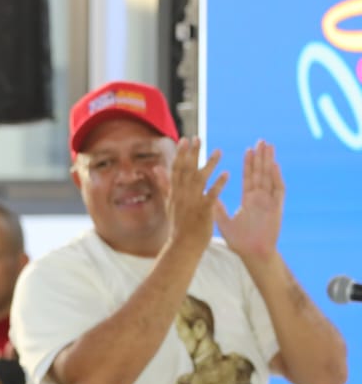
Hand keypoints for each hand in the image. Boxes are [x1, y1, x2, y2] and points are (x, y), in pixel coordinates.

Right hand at [164, 137, 227, 256]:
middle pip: (187, 170)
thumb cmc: (178, 225)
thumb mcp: (168, 202)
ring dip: (209, 164)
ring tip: (218, 151)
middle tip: (198, 138)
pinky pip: (212, 195)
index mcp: (175, 193)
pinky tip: (226, 173)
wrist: (182, 246)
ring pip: (200, 180)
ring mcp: (192, 203)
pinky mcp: (203, 211)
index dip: (180, 154)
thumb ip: (164, 184)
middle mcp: (182, 195)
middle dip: (192, 154)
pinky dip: (218, 184)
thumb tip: (156, 168)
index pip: (176, 169)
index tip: (185, 139)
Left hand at [215, 140, 283, 260]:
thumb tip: (207, 196)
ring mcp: (269, 202)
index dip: (249, 164)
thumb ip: (218, 208)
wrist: (253, 255)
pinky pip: (277, 190)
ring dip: (269, 162)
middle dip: (261, 157)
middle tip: (261, 140)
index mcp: (249, 201)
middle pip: (261, 174)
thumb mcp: (225, 222)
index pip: (249, 178)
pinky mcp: (276, 208)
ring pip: (270, 178)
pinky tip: (274, 165)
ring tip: (269, 146)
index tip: (248, 149)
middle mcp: (260, 199)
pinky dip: (276, 177)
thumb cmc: (240, 241)